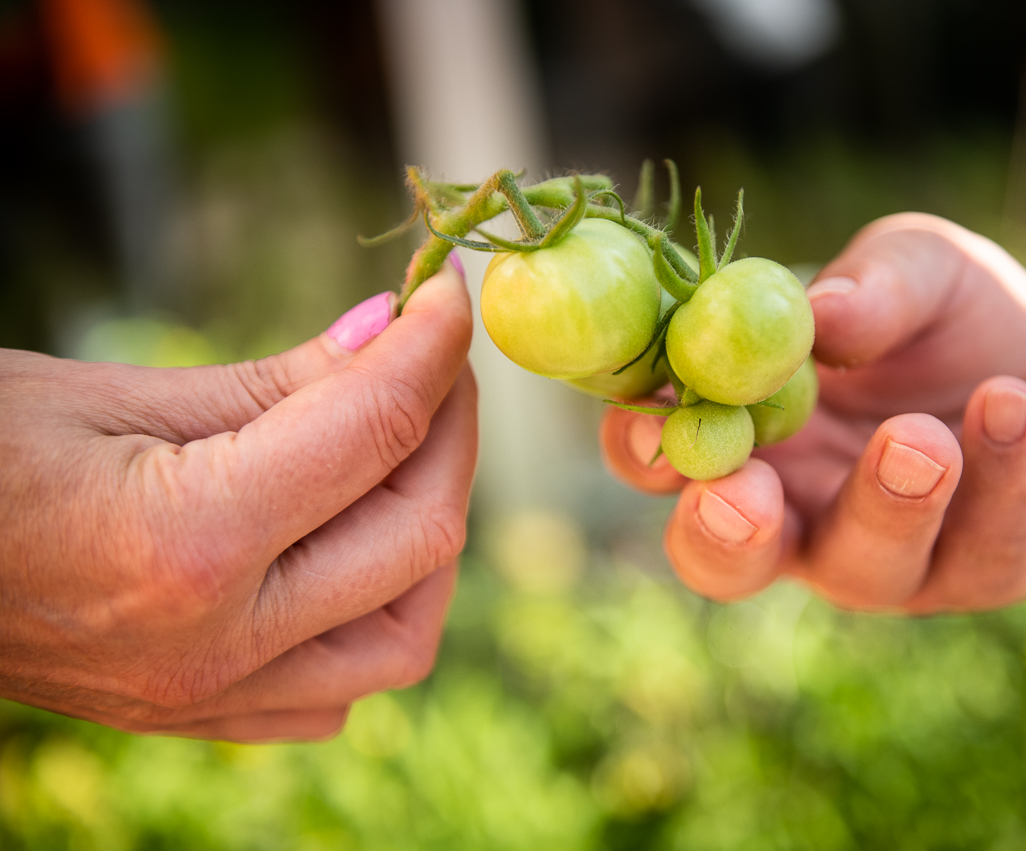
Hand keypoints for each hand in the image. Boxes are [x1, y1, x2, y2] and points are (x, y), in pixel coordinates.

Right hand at [0, 261, 474, 740]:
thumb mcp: (114, 396)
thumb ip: (277, 381)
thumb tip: (390, 332)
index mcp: (191, 542)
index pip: (375, 428)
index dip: (434, 345)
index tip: (448, 292)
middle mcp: (218, 642)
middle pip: (420, 538)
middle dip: (451, 433)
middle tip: (435, 361)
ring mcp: (212, 698)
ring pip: (404, 636)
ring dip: (430, 533)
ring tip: (404, 451)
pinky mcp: (200, 718)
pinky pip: (340, 687)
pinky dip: (377, 611)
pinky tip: (351, 545)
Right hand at [601, 213, 1025, 611]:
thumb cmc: (955, 315)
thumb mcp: (919, 265)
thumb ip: (870, 284)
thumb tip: (818, 311)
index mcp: (747, 436)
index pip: (660, 457)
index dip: (640, 447)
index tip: (652, 421)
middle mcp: (797, 512)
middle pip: (726, 562)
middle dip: (723, 538)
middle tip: (742, 497)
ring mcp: (887, 559)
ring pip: (861, 567)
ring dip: (884, 504)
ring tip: (921, 439)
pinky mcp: (985, 576)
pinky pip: (982, 550)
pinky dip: (999, 473)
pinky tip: (1014, 402)